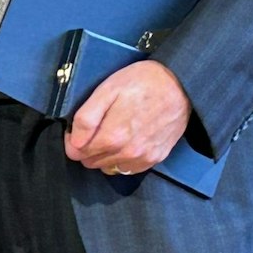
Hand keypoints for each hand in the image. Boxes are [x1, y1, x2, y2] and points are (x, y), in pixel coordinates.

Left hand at [65, 59, 191, 174]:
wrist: (181, 86)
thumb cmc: (141, 83)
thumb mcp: (107, 90)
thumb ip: (86, 118)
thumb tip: (74, 141)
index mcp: (112, 137)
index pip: (76, 153)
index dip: (72, 139)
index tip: (77, 128)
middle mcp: (127, 153)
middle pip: (91, 162)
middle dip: (87, 147)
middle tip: (95, 127)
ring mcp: (143, 158)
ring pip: (108, 168)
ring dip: (103, 155)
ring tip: (111, 132)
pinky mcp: (155, 159)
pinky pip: (127, 169)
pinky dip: (121, 159)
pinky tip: (125, 141)